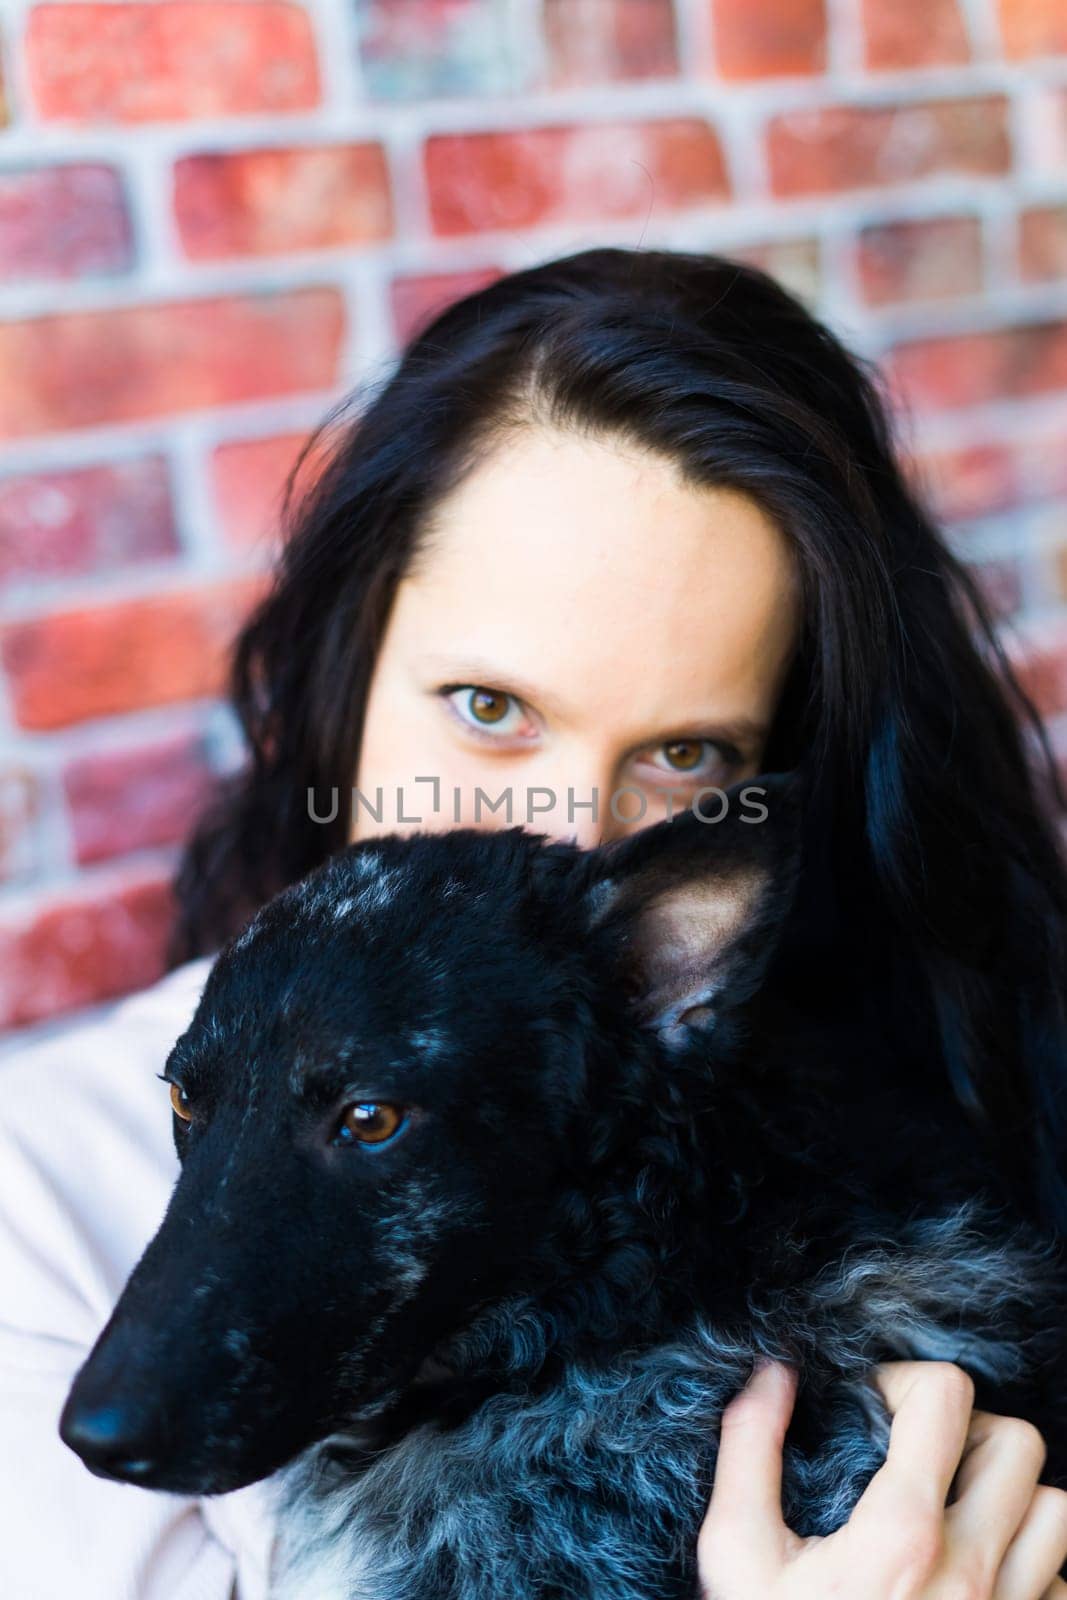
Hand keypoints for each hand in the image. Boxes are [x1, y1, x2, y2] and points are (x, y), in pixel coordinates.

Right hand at [698, 1359, 1066, 1598]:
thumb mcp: (736, 1557)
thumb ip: (749, 1448)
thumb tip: (775, 1372)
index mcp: (902, 1534)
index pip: (947, 1397)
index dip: (905, 1382)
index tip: (872, 1411)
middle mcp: (972, 1571)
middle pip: (1016, 1444)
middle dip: (965, 1432)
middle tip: (917, 1456)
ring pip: (1056, 1511)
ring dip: (1009, 1498)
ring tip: (953, 1511)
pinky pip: (1064, 1583)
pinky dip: (1034, 1566)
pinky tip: (975, 1575)